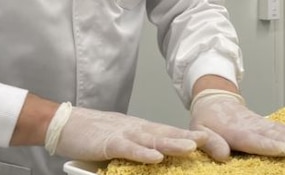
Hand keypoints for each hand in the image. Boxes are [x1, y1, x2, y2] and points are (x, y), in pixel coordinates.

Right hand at [49, 104, 208, 162]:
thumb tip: (162, 160)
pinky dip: (142, 153)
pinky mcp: (108, 142)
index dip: (196, 137)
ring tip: (193, 147)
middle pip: (170, 134)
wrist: (65, 123)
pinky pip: (128, 148)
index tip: (218, 145)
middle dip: (195, 140)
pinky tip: (155, 158)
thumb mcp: (124, 141)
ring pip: (153, 139)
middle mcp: (138, 129)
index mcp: (144, 129)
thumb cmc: (94, 134)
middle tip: (219, 146)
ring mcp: (124, 134)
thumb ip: (142, 149)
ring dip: (173, 143)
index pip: (174, 133)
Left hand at [189, 89, 284, 160]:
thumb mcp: (200, 130)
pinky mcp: (265, 124)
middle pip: (273, 134)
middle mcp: (251, 126)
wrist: (214, 101)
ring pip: (280, 130)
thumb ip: (211, 142)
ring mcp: (260, 124)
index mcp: (235, 131)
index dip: (270, 145)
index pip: (254, 139)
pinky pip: (281, 128)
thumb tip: (222, 155)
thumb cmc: (207, 120)